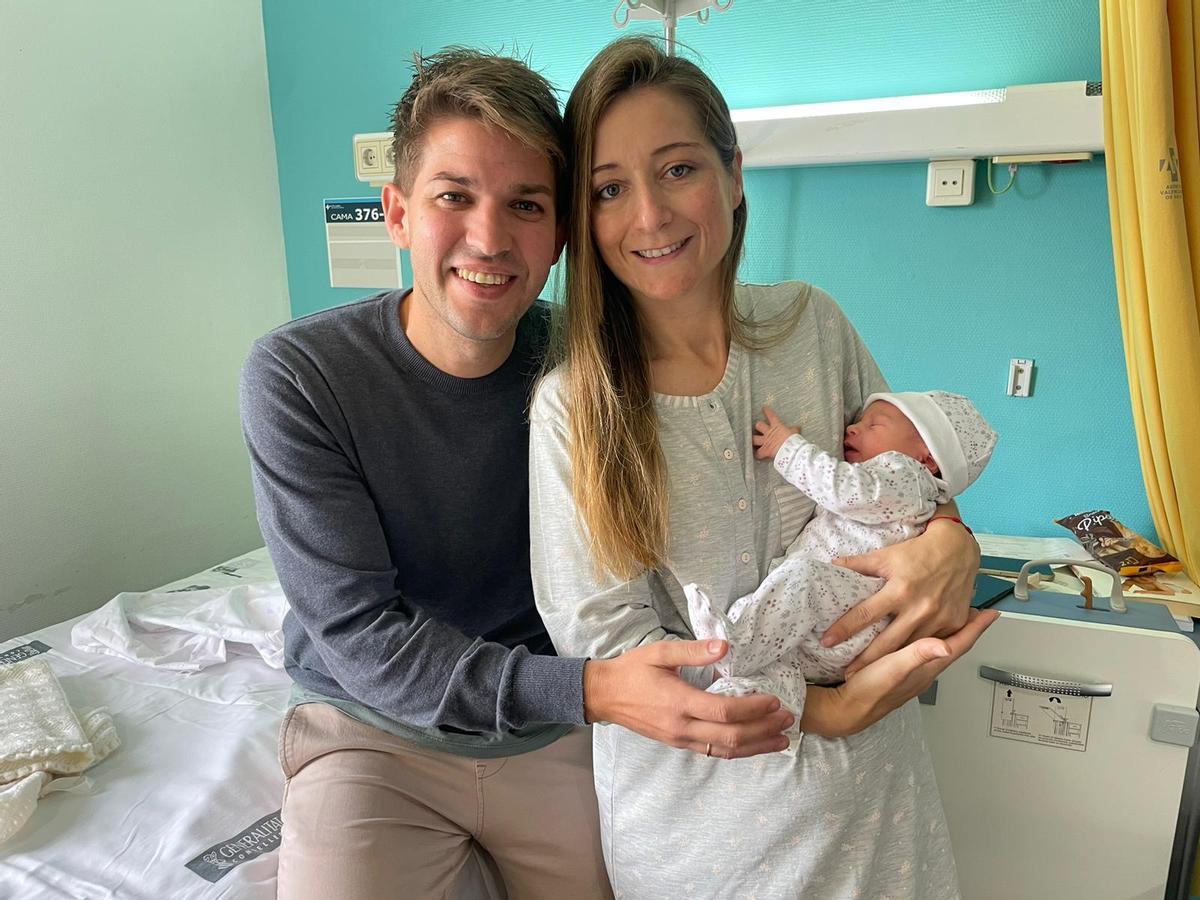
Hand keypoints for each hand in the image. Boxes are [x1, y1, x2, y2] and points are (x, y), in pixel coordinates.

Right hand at [583, 639, 793, 758]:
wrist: (605, 695)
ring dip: (757, 746)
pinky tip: (755, 745)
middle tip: (788, 719)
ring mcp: (680, 740)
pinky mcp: (680, 744)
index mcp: (678, 702)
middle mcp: (681, 727)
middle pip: (731, 736)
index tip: (774, 700)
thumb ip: (692, 651)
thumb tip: (724, 647)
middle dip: (763, 729)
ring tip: (781, 740)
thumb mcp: (658, 653)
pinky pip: (714, 752)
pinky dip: (738, 751)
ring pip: (725, 751)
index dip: (753, 708)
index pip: (724, 711)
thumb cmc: (632, 670)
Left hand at [752, 406, 799, 459]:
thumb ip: (794, 430)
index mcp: (777, 426)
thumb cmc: (793, 440)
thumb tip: (798, 427)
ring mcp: (765, 442)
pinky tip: (757, 455)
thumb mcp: (795, 433)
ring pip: (754, 439)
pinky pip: (758, 453)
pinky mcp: (765, 450)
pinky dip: (758, 455)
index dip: (767, 411)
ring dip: (753, 440)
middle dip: (758, 426)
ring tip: (752, 441)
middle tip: (758, 427)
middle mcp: (769, 433)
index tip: (764, 408)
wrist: (791, 450)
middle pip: (759, 425)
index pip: (771, 416)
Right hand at [801, 609, 998, 736]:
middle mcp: (925, 670)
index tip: (991, 613)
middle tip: (977, 609)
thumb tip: (946, 645)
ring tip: (955, 616)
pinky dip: (930, 637)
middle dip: (967, 627)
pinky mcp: (900, 671)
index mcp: (927, 667)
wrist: (848, 709)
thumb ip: (918, 656)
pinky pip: (924, 650)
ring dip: (950, 632)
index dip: (976, 628)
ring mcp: (914, 672)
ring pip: (940, 648)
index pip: (959, 644)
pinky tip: (921, 632)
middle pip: (954, 645)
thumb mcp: (894, 670)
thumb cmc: (870, 691)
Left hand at [823, 517, 979, 675]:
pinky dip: (919, 655)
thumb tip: (832, 565)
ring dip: (891, 663)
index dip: (844, 629)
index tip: (828, 641)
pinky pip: (934, 646)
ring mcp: (939, 618)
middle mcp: (919, 607)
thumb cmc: (920, 552)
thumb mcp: (886, 555)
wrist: (957, 549)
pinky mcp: (954, 623)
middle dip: (864, 661)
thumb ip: (858, 564)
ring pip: (910, 649)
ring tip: (870, 675)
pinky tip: (903, 664)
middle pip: (886, 643)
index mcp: (900, 590)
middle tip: (846, 673)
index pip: (864, 614)